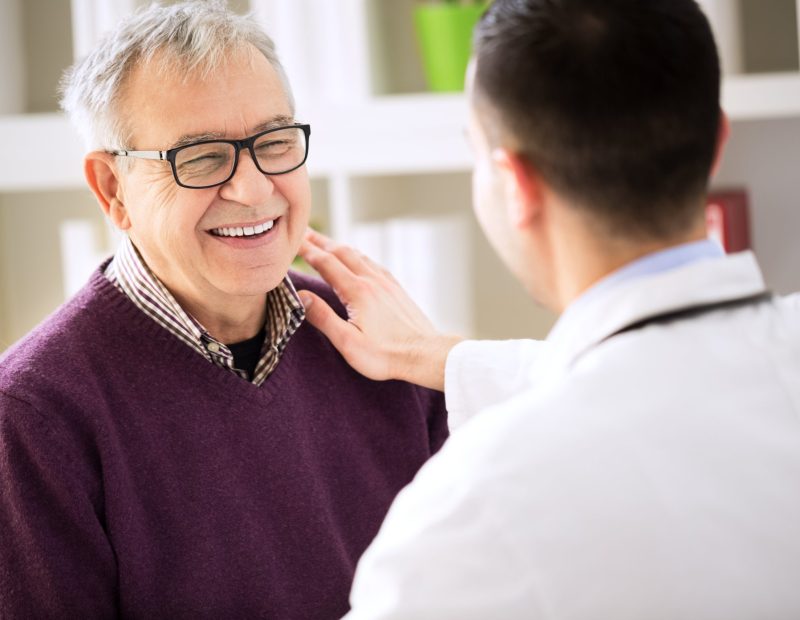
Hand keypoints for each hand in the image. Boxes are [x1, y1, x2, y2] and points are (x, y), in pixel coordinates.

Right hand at [297, 229, 462, 390]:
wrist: (425, 354)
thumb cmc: (386, 355)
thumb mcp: (348, 342)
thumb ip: (323, 317)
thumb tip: (300, 296)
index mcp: (357, 291)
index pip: (325, 263)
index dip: (307, 250)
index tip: (292, 240)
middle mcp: (372, 280)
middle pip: (341, 252)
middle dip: (320, 241)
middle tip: (303, 232)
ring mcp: (386, 282)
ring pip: (358, 255)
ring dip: (338, 246)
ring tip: (325, 242)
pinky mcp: (396, 288)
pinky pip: (372, 263)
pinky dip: (357, 255)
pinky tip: (357, 259)